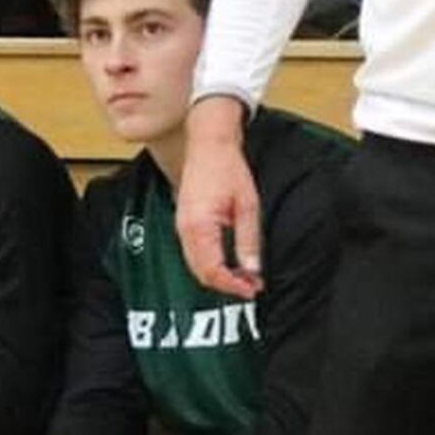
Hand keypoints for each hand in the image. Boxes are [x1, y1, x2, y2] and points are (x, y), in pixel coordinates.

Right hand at [177, 98, 263, 296]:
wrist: (209, 145)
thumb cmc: (228, 169)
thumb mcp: (248, 206)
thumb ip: (249, 241)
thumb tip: (253, 270)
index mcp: (200, 226)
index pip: (212, 270)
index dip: (232, 285)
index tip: (251, 289)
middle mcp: (185, 230)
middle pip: (201, 273)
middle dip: (226, 285)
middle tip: (251, 287)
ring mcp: (181, 227)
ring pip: (196, 266)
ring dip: (218, 276)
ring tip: (244, 278)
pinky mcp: (183, 224)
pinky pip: (193, 254)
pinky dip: (210, 264)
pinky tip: (229, 264)